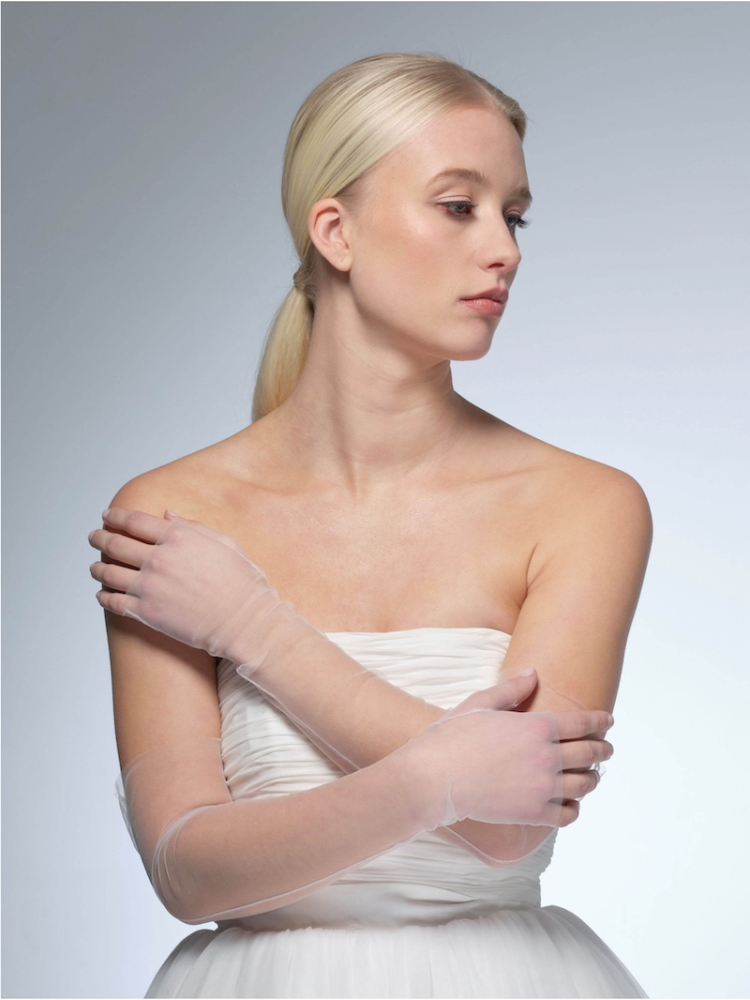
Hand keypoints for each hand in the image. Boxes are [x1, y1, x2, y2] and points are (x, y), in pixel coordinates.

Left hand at [88, 507, 278, 659]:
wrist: (245, 622)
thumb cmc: (242, 582)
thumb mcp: (223, 543)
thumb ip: (192, 526)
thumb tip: (166, 516)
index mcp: (178, 537)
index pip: (134, 520)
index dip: (116, 516)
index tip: (107, 515)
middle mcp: (159, 559)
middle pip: (115, 544)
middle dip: (99, 538)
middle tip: (94, 537)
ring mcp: (150, 587)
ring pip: (108, 573)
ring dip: (97, 568)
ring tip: (95, 567)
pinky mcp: (146, 613)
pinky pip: (113, 601)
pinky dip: (103, 596)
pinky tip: (102, 594)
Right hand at [419, 670, 612, 825]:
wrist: (435, 778)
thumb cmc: (453, 736)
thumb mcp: (480, 703)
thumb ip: (512, 688)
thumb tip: (533, 673)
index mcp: (537, 726)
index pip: (583, 722)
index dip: (600, 721)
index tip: (609, 722)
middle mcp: (547, 756)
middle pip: (590, 753)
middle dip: (603, 750)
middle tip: (607, 749)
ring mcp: (543, 787)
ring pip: (584, 785)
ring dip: (592, 779)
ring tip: (591, 777)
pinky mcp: (533, 813)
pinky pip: (567, 814)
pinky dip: (574, 809)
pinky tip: (571, 803)